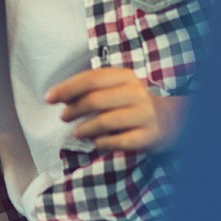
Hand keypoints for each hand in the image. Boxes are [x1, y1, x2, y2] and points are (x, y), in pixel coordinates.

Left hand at [46, 67, 187, 152]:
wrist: (172, 120)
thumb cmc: (131, 102)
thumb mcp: (115, 87)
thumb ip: (90, 88)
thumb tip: (57, 96)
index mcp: (125, 76)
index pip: (90, 79)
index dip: (66, 88)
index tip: (48, 98)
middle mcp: (136, 93)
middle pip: (94, 100)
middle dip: (73, 110)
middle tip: (63, 117)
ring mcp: (144, 115)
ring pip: (105, 122)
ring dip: (84, 129)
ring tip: (77, 133)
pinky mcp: (149, 136)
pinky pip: (118, 141)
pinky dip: (102, 143)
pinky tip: (96, 143)